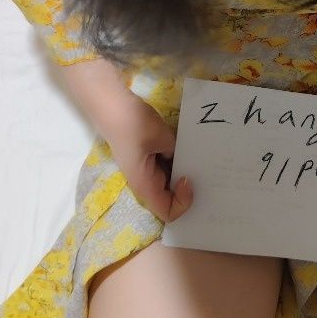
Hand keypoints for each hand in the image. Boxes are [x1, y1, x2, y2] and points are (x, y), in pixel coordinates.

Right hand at [103, 92, 193, 223]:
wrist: (112, 105)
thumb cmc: (133, 124)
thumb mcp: (162, 138)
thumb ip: (177, 153)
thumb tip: (186, 160)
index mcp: (145, 184)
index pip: (167, 211)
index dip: (183, 203)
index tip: (189, 180)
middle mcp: (145, 182)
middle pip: (170, 198)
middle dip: (187, 188)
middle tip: (204, 170)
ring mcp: (146, 170)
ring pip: (169, 181)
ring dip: (183, 172)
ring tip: (201, 159)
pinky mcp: (147, 158)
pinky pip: (166, 167)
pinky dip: (178, 161)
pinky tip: (190, 148)